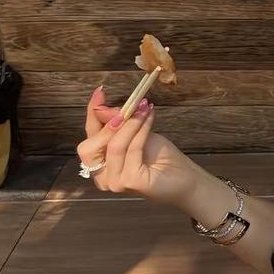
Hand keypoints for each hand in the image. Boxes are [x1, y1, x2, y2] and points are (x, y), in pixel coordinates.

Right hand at [75, 86, 192, 203]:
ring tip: (144, 108)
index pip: (89, 136)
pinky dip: (141, 130)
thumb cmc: (160, 156)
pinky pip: (131, 149)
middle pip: (89, 147)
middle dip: (109, 124)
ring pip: (114, 146)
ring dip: (130, 123)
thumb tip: (101, 108)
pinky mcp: (129, 182)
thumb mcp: (136, 132)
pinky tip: (150, 118)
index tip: (100, 91)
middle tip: (129, 108)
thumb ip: (118, 123)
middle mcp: (102, 176)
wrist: (185, 177)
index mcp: (100, 163)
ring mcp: (114, 182)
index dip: (92, 113)